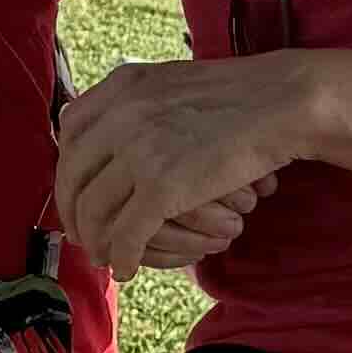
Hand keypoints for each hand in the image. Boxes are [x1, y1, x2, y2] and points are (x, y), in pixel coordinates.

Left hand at [54, 52, 328, 275]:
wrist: (283, 102)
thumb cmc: (240, 96)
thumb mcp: (173, 84)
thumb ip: (138, 104)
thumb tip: (110, 137)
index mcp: (122, 87)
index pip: (69, 134)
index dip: (68, 171)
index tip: (77, 193)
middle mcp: (121, 116)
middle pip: (73, 176)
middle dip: (74, 214)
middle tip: (83, 236)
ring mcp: (139, 151)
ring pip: (93, 212)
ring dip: (95, 241)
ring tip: (105, 256)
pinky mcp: (161, 187)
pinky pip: (125, 234)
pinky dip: (121, 257)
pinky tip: (126, 268)